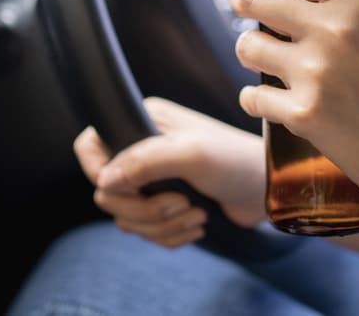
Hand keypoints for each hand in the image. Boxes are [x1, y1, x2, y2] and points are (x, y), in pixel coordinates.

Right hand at [73, 97, 264, 247]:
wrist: (267, 188)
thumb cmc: (235, 161)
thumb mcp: (190, 154)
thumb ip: (144, 161)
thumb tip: (103, 181)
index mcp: (142, 122)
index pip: (91, 147)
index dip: (98, 173)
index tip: (124, 190)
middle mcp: (141, 148)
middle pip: (108, 192)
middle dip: (144, 210)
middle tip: (181, 206)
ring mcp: (152, 178)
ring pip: (126, 216)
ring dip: (161, 226)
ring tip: (196, 216)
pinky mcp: (164, 203)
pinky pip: (146, 231)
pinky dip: (169, 236)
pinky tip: (197, 225)